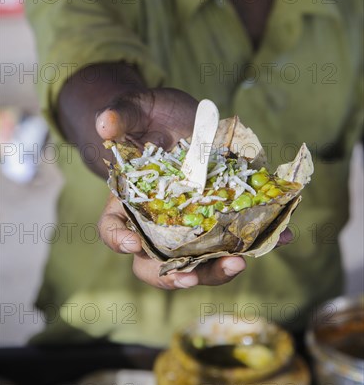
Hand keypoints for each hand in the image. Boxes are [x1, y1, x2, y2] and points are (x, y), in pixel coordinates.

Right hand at [96, 86, 291, 288]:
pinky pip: (238, 237)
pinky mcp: (223, 218)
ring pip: (201, 260)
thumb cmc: (152, 117)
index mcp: (128, 203)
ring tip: (242, 260)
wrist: (182, 119)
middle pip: (158, 262)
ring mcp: (192, 225)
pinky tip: (280, 236)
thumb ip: (122, 115)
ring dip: (220, 266)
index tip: (132, 243)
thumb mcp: (137, 109)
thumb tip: (104, 123)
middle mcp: (158, 224)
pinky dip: (258, 240)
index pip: (113, 229)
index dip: (119, 240)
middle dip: (176, 274)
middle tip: (193, 275)